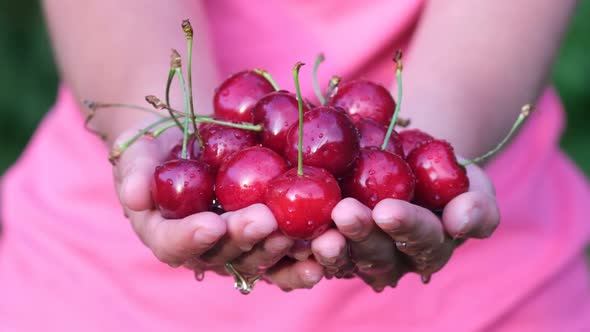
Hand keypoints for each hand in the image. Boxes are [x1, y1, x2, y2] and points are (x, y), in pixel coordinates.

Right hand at [112, 125, 323, 289]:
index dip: (191, 238)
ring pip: (258, 257)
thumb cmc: (158, 151)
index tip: (212, 223)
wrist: (188, 143)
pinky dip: (304, 254)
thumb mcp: (138, 155)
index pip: (174, 244)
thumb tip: (132, 193)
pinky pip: (286, 252)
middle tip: (264, 220)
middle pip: (223, 254)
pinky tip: (326, 247)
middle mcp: (204, 250)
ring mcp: (238, 246)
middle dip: (244, 239)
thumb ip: (134, 172)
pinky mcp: (266, 237)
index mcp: (167, 235)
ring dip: (279, 249)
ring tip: (299, 234)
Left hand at [310, 162, 499, 290]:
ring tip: (319, 233)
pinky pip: (313, 254)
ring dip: (331, 247)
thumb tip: (461, 221)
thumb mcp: (472, 183)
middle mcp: (393, 260)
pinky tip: (290, 232)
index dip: (406, 227)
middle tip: (345, 213)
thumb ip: (477, 205)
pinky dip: (302, 246)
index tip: (388, 210)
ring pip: (344, 259)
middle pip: (377, 255)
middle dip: (361, 235)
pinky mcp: (329, 248)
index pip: (422, 240)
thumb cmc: (443, 174)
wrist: (403, 161)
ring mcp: (358, 257)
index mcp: (430, 247)